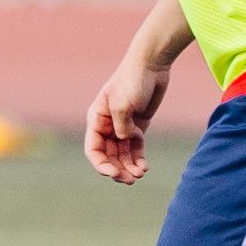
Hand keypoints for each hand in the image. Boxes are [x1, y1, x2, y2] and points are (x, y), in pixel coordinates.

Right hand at [84, 54, 170, 184]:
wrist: (152, 65)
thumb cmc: (133, 80)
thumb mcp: (123, 103)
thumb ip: (121, 125)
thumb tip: (124, 140)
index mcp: (97, 119)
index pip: (93, 149)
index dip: (101, 164)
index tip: (113, 174)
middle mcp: (107, 126)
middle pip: (108, 156)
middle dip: (117, 170)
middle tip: (130, 180)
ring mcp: (122, 127)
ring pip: (122, 155)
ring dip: (129, 167)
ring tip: (140, 174)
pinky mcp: (137, 127)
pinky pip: (135, 149)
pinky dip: (138, 160)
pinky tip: (144, 167)